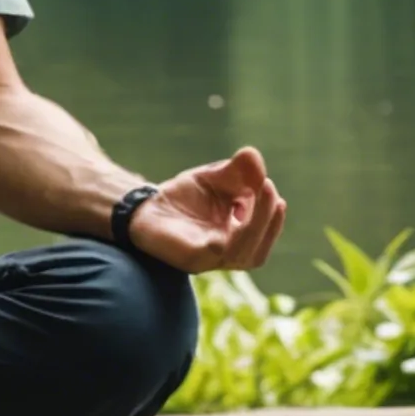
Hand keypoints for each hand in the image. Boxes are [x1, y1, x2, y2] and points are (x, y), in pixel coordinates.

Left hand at [125, 147, 285, 273]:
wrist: (143, 205)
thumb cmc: (184, 196)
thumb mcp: (214, 177)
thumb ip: (235, 170)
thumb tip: (252, 155)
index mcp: (237, 240)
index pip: (264, 236)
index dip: (271, 215)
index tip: (268, 185)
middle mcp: (226, 255)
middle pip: (257, 251)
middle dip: (267, 218)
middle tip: (268, 187)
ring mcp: (209, 260)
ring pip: (244, 254)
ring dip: (257, 225)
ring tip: (256, 193)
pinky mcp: (191, 258)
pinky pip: (219, 253)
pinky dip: (233, 235)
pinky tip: (235, 214)